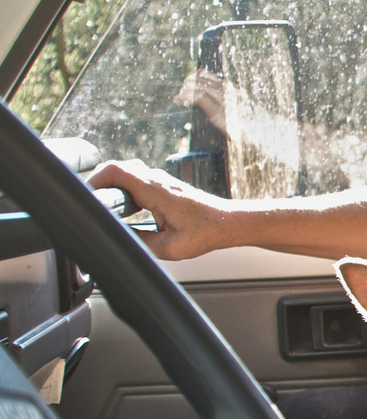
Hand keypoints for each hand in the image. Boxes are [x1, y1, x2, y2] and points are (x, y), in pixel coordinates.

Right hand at [86, 160, 230, 259]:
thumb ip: (139, 242)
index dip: (93, 182)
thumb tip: (117, 238)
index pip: (113, 171)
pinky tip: (121, 211)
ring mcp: (158, 180)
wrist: (227, 223)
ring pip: (122, 175)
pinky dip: (121, 192)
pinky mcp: (160, 186)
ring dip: (110, 190)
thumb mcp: (169, 248)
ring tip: (106, 211)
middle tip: (94, 210)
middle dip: (98, 188)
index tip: (86, 200)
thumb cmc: (206, 233)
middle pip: (113, 170)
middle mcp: (155, 179)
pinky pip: (132, 181)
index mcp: (154, 190)